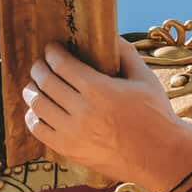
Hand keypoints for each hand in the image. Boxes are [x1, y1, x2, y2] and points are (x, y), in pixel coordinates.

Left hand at [22, 38, 191, 191]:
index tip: (51, 48)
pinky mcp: (69, 150)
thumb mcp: (145, 78)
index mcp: (99, 89)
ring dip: (32, 90)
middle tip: (40, 64)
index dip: (52, 53)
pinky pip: (39, 130)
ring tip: (35, 85)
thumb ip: (126, 53)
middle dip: (39, 68)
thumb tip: (109, 35)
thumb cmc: (155, 114)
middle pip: (46, 82)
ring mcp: (73, 132)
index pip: (62, 64)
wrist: (159, 156)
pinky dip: (32, 116)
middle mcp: (82, 110)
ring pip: (38, 105)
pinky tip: (37, 109)